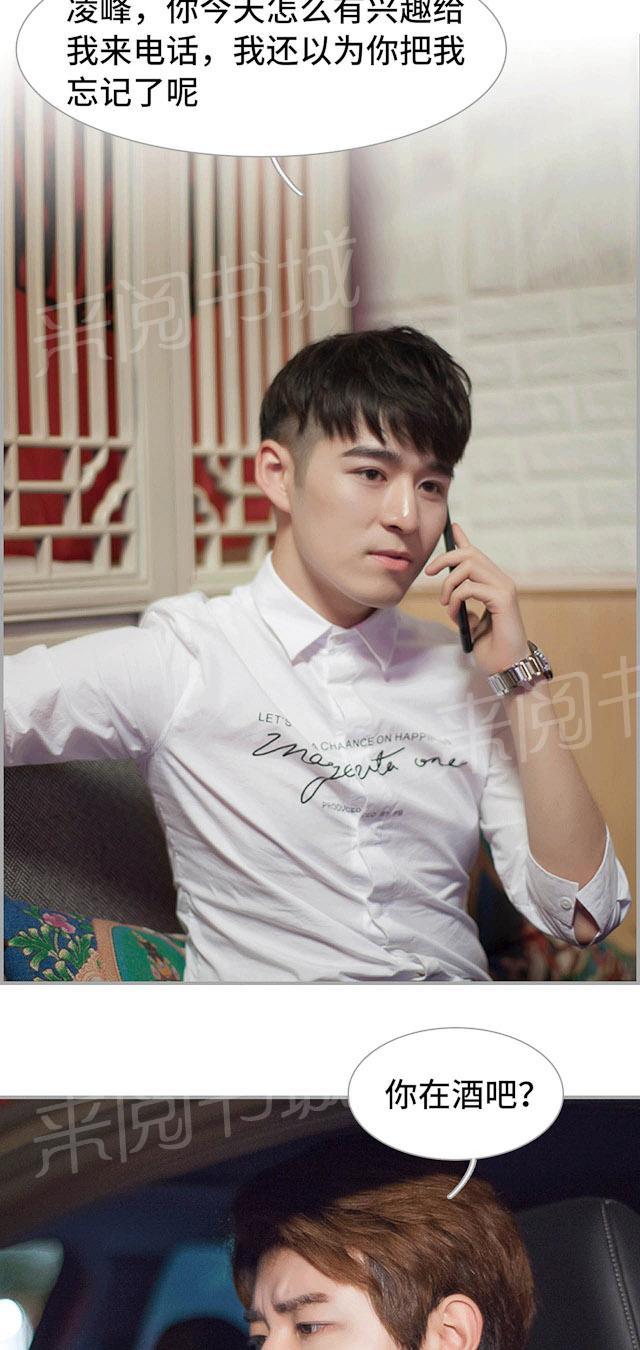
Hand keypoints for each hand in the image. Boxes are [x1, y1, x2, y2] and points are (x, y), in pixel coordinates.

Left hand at [424, 523, 529, 676]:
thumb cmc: (493, 648)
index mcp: (495, 585)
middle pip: (469, 554)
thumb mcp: (472, 625)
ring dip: (449, 585)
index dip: (463, 540)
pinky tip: (455, 614)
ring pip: (468, 566)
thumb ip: (466, 609)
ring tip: (447, 604)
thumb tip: (455, 601)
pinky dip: (456, 599)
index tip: (453, 527)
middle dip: (445, 559)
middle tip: (430, 574)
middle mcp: (502, 581)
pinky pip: (469, 588)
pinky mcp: (503, 599)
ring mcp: (504, 588)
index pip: (477, 555)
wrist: (507, 666)